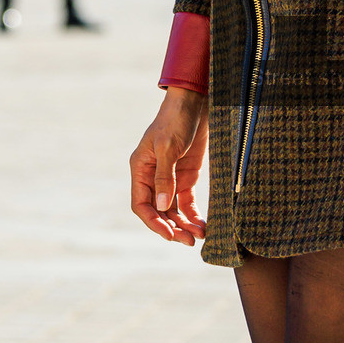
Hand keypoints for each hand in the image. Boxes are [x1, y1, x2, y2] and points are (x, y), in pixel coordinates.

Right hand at [131, 89, 207, 244]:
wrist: (196, 101)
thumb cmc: (176, 120)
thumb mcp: (168, 147)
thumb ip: (165, 177)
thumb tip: (163, 207)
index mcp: (140, 169)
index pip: (141, 205)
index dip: (154, 222)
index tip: (170, 235)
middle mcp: (152, 176)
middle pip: (159, 211)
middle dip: (172, 228)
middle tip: (189, 241)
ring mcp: (170, 177)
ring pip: (173, 210)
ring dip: (184, 225)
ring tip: (200, 236)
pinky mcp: (187, 175)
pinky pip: (187, 201)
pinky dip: (193, 214)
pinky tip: (203, 225)